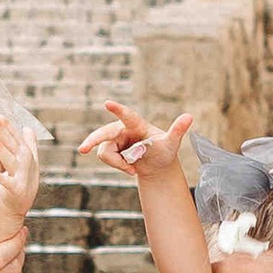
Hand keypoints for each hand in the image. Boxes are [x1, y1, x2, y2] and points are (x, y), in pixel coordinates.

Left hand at [0, 115, 40, 215]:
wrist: (21, 204)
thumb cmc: (23, 179)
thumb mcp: (29, 161)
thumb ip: (29, 144)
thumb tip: (28, 128)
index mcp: (26, 155)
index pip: (17, 138)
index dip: (8, 127)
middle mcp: (26, 164)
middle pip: (14, 145)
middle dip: (5, 132)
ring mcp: (22, 177)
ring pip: (11, 161)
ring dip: (2, 151)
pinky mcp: (17, 190)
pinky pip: (8, 184)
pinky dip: (1, 179)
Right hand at [77, 97, 198, 184]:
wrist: (156, 165)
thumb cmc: (164, 151)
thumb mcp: (172, 144)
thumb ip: (177, 130)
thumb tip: (189, 116)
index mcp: (138, 124)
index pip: (127, 116)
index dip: (117, 110)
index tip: (107, 103)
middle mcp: (123, 129)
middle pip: (105, 134)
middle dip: (93, 140)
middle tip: (83, 150)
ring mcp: (114, 138)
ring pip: (105, 151)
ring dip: (118, 164)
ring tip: (133, 169)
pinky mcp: (109, 147)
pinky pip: (105, 158)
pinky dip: (118, 166)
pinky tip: (130, 169)